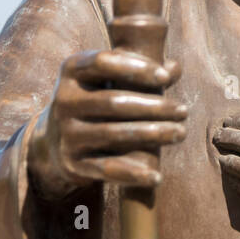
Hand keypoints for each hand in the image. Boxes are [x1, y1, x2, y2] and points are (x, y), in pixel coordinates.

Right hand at [27, 49, 186, 199]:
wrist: (56, 140)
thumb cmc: (97, 99)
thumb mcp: (109, 78)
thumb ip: (142, 70)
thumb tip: (175, 67)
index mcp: (71, 70)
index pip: (103, 62)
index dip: (136, 68)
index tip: (166, 78)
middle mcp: (64, 100)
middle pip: (114, 101)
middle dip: (154, 106)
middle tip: (183, 111)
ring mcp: (66, 133)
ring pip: (114, 134)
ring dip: (153, 134)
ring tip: (180, 133)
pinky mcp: (72, 163)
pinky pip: (107, 168)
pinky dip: (133, 174)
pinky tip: (157, 176)